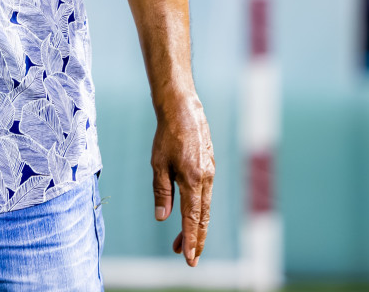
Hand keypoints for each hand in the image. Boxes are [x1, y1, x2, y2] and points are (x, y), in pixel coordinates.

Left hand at [152, 91, 214, 265]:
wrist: (183, 110)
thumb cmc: (167, 136)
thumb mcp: (158, 163)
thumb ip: (161, 191)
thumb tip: (162, 217)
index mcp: (192, 179)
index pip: (192, 217)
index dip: (190, 239)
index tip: (189, 258)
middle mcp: (205, 179)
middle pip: (202, 217)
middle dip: (195, 239)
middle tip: (186, 258)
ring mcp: (210, 174)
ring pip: (205, 208)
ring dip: (196, 227)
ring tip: (182, 243)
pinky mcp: (209, 169)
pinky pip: (205, 196)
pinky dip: (199, 211)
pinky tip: (190, 218)